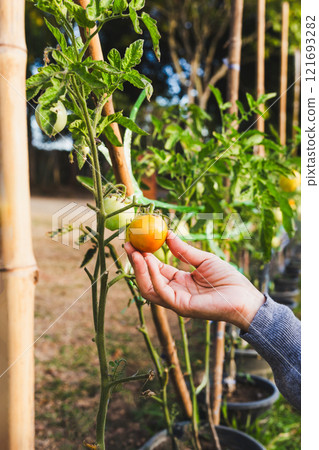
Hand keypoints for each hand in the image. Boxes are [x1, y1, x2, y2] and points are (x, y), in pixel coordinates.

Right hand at [124, 231, 264, 331]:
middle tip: (128, 244)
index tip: (134, 240)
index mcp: (180, 282)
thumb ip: (184, 250)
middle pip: (147, 279)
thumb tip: (167, 234)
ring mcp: (176, 302)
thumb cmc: (229, 280)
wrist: (245, 297)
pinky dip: (153, 275)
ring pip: (149, 287)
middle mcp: (175, 293)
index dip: (143, 256)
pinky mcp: (182, 306)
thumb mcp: (204, 259)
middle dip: (135, 262)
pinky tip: (149, 260)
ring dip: (140, 269)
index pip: (155, 269)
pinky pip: (161, 291)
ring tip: (135, 251)